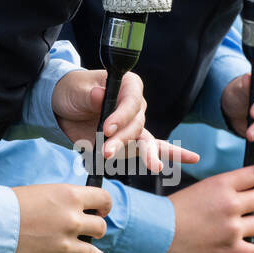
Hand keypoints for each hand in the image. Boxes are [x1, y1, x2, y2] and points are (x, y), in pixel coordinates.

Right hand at [7, 183, 112, 252]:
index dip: (104, 205)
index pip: (103, 199)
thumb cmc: (8, 205)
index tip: (101, 210)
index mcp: (69, 197)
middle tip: (87, 233)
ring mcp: (63, 247)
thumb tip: (73, 208)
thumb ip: (61, 200)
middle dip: (96, 231)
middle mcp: (71, 221)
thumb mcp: (41, 192)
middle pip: (100, 228)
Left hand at [53, 69, 197, 172]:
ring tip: (151, 167)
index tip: (106, 128)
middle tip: (108, 151)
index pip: (133, 101)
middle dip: (124, 140)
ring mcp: (136, 125)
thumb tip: (100, 96)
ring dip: (144, 155)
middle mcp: (136, 105)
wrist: (63, 107)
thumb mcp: (77, 89)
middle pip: (138, 124)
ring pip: (146, 140)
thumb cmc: (72, 91)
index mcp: (128, 85)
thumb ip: (89, 95)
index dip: (121, 116)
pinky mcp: (131, 142)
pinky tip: (189, 159)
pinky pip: (151, 150)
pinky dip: (166, 156)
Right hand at [162, 166, 253, 252]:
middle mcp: (231, 204)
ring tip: (246, 226)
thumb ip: (225, 189)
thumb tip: (247, 191)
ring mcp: (232, 228)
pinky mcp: (231, 250)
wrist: (157, 233)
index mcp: (223, 184)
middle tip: (246, 208)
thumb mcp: (202, 188)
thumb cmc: (175, 210)